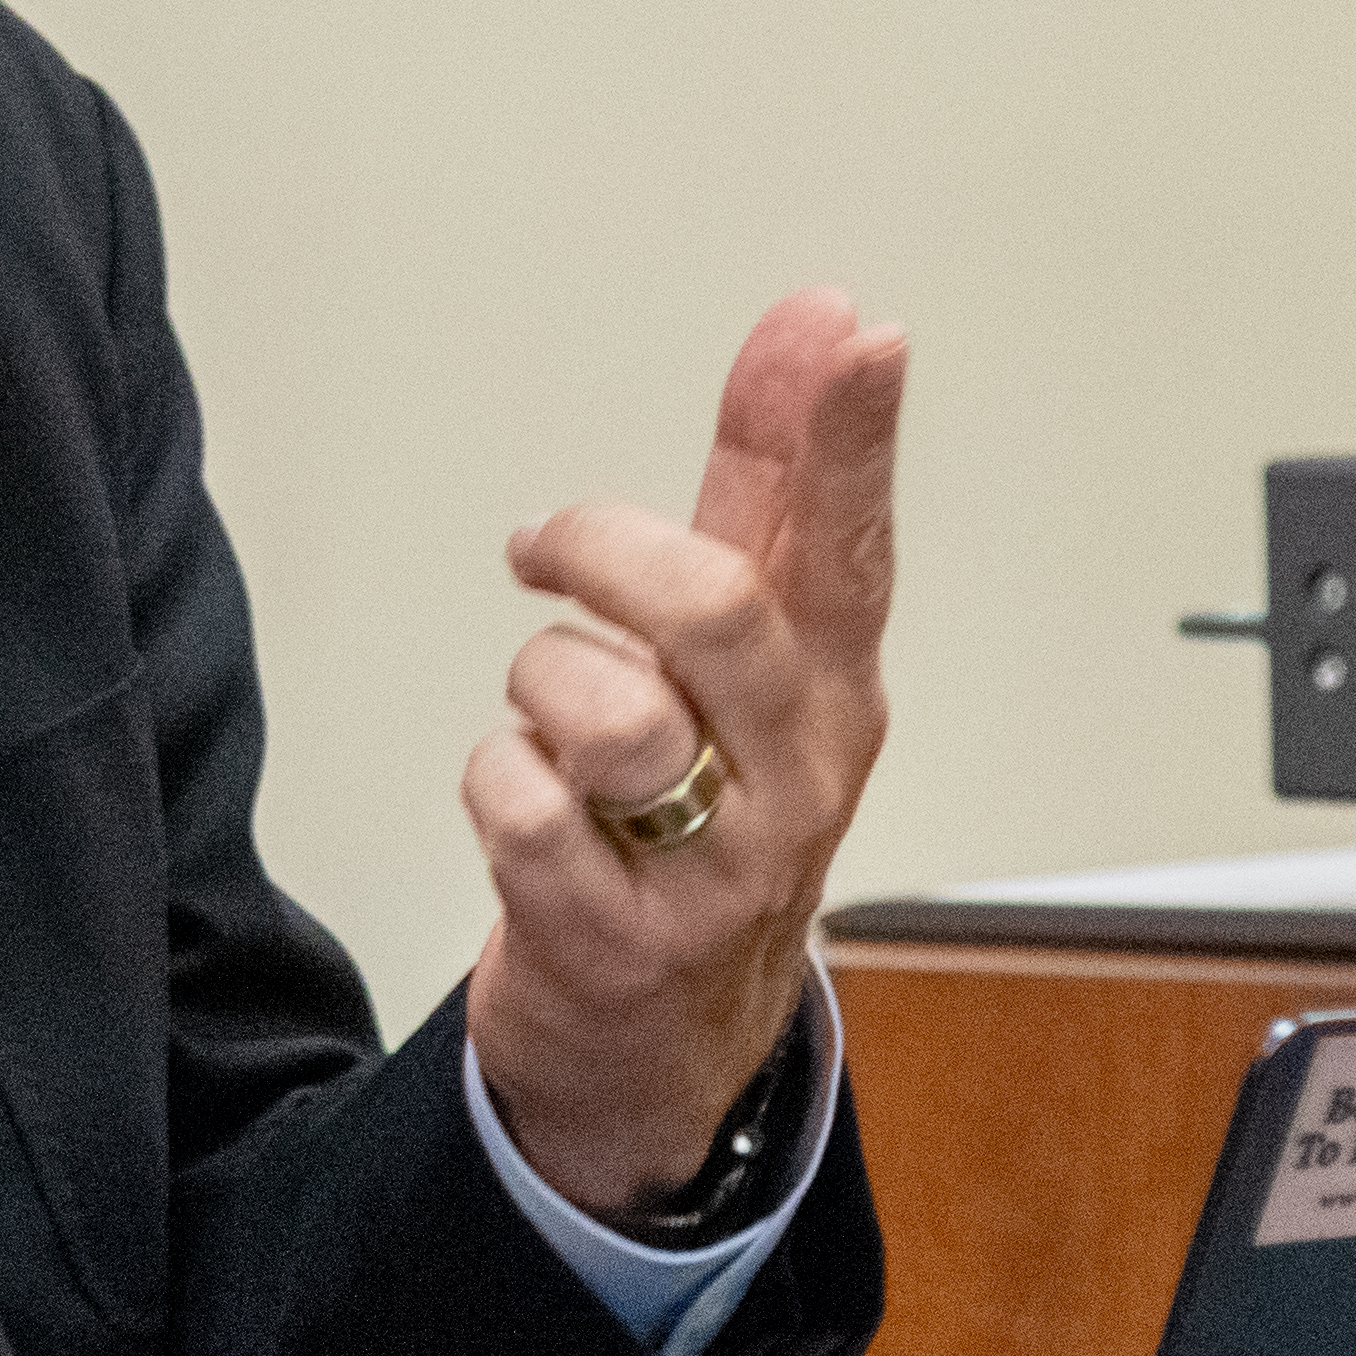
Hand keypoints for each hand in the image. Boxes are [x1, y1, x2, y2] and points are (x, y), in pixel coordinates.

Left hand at [461, 286, 904, 1219]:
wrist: (664, 1040)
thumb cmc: (705, 811)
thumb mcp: (747, 654)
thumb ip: (771, 482)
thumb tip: (821, 316)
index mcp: (833, 690)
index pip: (849, 545)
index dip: (848, 437)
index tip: (857, 330)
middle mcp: (795, 776)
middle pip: (716, 613)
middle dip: (604, 547)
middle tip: (546, 547)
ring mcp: (718, 868)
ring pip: (607, 710)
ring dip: (545, 687)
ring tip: (558, 722)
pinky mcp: (622, 938)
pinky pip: (520, 801)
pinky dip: (497, 780)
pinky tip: (532, 808)